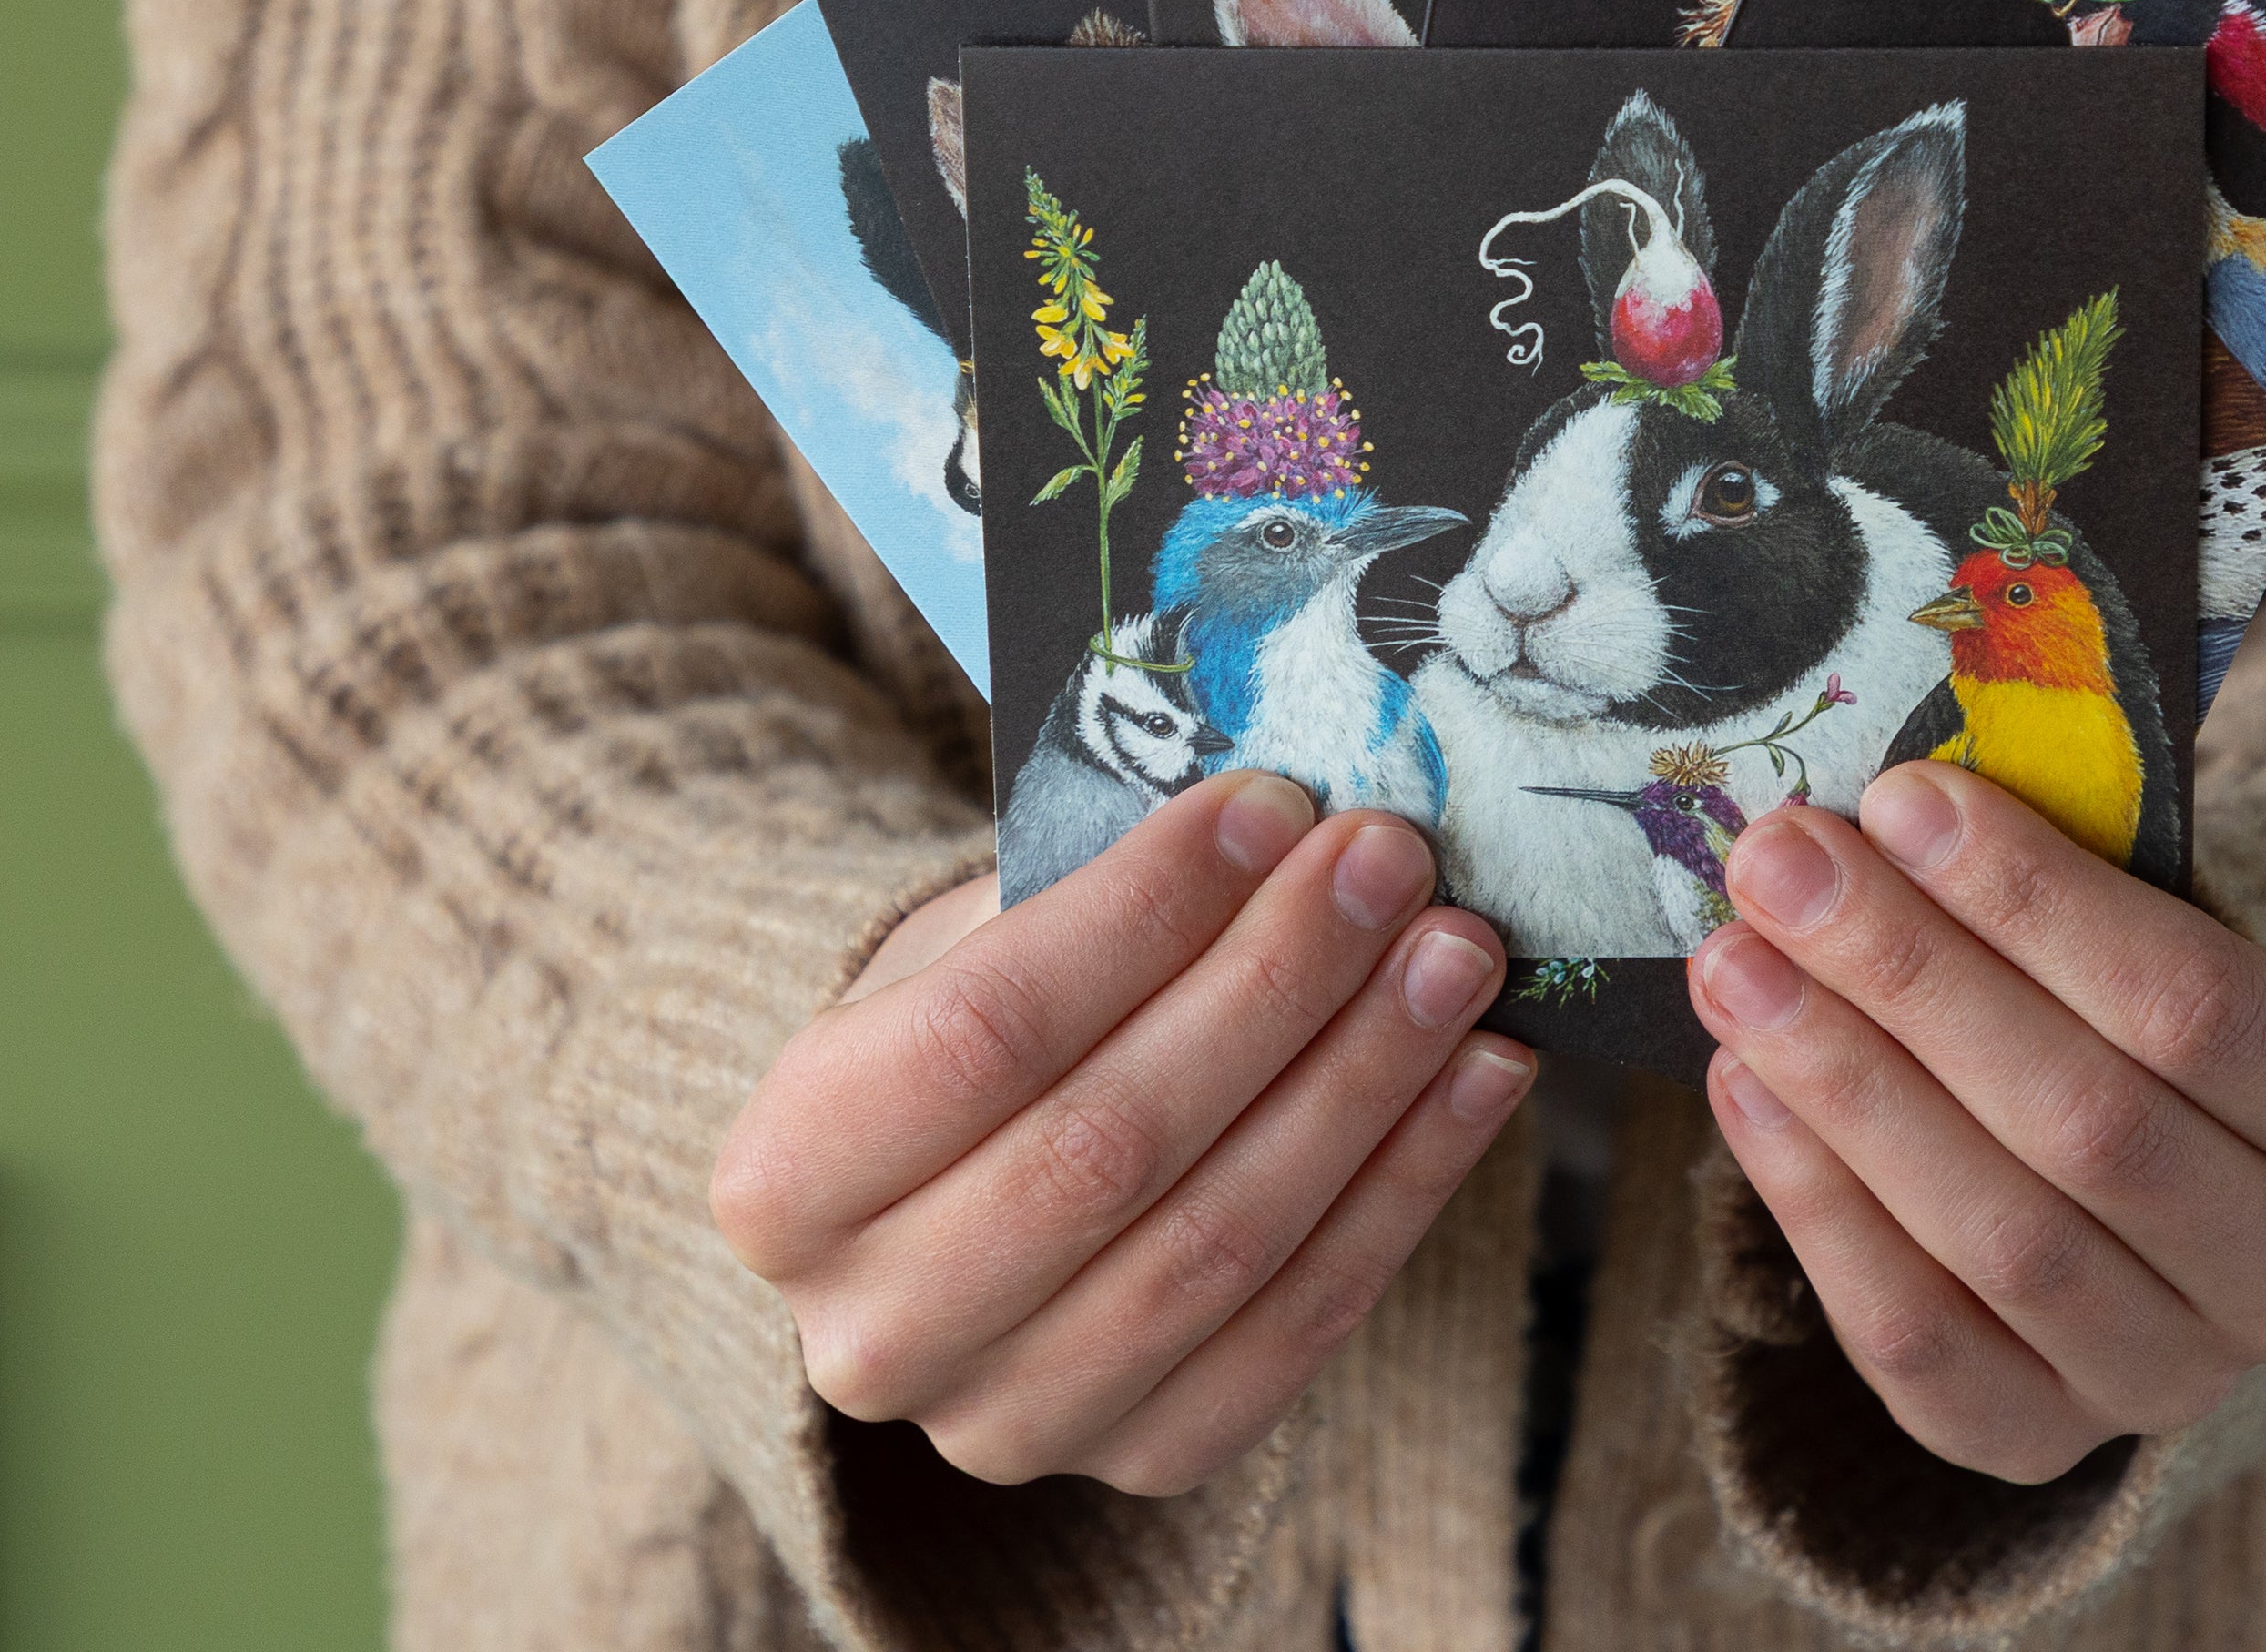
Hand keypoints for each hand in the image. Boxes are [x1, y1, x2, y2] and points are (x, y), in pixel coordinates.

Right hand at [712, 773, 1527, 1495]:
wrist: (958, 1199)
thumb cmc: (975, 1027)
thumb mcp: (969, 943)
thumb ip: (1088, 895)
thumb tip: (1286, 824)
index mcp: (783, 1180)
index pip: (978, 1035)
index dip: (1139, 916)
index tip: (1267, 806)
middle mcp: (872, 1331)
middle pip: (1107, 1146)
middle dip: (1273, 985)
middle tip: (1389, 862)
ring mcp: (1008, 1421)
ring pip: (1218, 1243)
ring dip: (1364, 1081)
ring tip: (1455, 954)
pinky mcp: (1146, 1459)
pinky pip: (1300, 1326)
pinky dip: (1407, 1186)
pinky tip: (1481, 1070)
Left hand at [1689, 763, 2265, 1483]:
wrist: (2131, 1178)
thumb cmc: (2123, 1008)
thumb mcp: (2145, 924)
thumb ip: (2053, 876)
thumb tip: (1886, 811)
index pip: (2202, 1006)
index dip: (2039, 904)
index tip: (1903, 801)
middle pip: (2089, 1122)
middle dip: (1912, 977)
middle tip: (1783, 867)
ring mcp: (2172, 1377)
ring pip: (2001, 1234)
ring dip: (1846, 1083)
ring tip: (1738, 963)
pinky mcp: (2038, 1440)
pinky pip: (1916, 1337)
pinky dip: (1816, 1202)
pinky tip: (1745, 1084)